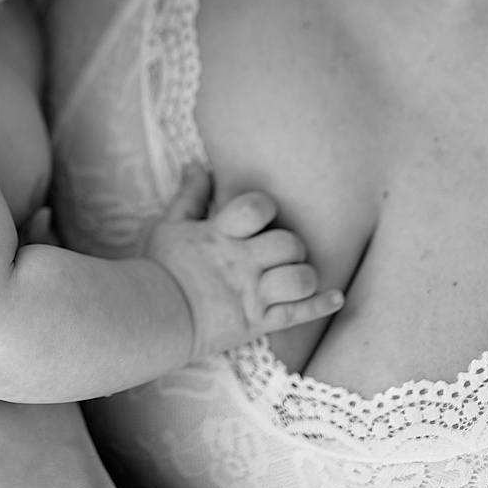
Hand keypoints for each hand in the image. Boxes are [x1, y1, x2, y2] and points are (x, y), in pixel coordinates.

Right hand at [145, 163, 343, 361]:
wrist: (153, 315)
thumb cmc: (160, 267)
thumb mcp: (169, 225)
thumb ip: (189, 195)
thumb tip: (197, 165)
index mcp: (221, 235)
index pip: (258, 207)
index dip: (265, 208)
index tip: (259, 217)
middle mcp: (242, 262)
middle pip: (289, 244)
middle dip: (290, 246)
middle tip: (275, 253)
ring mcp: (252, 294)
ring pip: (301, 279)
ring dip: (303, 275)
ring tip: (291, 275)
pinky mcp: (259, 322)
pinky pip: (300, 313)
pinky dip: (321, 304)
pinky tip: (335, 297)